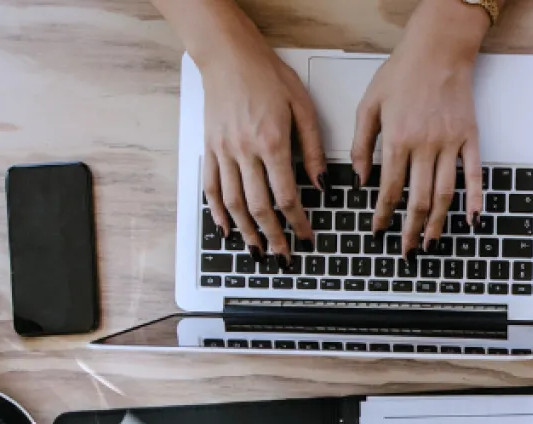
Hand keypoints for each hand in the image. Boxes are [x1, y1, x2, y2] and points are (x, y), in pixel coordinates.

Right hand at [193, 11, 325, 261]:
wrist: (229, 56)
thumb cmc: (268, 76)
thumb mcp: (303, 108)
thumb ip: (314, 148)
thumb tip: (323, 183)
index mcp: (273, 142)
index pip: (287, 196)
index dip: (298, 223)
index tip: (307, 238)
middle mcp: (245, 151)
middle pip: (259, 207)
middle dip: (273, 237)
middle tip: (283, 257)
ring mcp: (223, 151)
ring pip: (233, 203)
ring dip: (246, 232)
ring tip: (257, 251)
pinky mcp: (209, 148)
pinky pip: (211, 187)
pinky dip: (217, 211)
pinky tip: (226, 228)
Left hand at [353, 0, 490, 257]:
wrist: (439, 50)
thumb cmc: (402, 73)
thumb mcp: (369, 104)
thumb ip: (360, 143)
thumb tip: (360, 178)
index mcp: (397, 139)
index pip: (390, 188)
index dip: (383, 214)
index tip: (379, 230)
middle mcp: (425, 146)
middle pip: (418, 199)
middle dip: (409, 229)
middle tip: (406, 250)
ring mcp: (451, 144)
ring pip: (445, 194)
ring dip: (437, 223)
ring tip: (430, 241)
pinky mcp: (470, 138)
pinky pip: (474, 175)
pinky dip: (475, 200)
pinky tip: (472, 220)